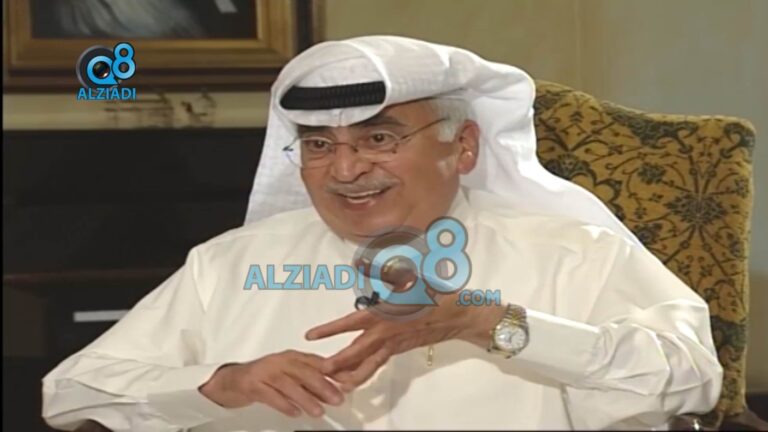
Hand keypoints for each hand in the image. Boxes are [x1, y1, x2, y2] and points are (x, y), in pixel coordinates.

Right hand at [199, 350, 344, 417]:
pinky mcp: (252, 384)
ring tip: (319, 411)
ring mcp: (265, 372)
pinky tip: (294, 413)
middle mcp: (279, 361)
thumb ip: (312, 379)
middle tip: (337, 399)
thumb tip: (338, 387)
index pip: (316, 362)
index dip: (333, 372)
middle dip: (322, 385)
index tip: (349, 382)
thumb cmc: (266, 378)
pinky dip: (283, 404)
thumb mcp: (290, 375)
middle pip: (303, 371)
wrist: (233, 380)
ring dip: (305, 397)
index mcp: (292, 357)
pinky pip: (269, 394)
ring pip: (288, 384)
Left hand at [305, 258, 504, 391]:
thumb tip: (360, 263)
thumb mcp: (410, 278)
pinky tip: (356, 375)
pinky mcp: (403, 349)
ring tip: (334, 382)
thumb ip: (382, 272)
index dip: (330, 330)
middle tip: (318, 370)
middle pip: (356, 352)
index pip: (351, 323)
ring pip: (368, 364)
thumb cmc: (437, 293)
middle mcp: (388, 332)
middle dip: (337, 362)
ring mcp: (395, 344)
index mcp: (385, 314)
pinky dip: (366, 370)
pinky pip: (380, 363)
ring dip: (350, 373)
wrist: (462, 314)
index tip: (311, 335)